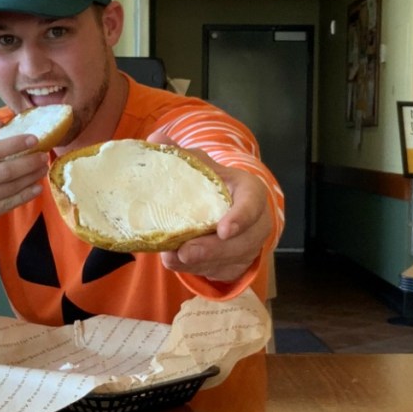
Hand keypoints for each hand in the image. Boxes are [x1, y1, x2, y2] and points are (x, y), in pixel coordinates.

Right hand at [0, 125, 49, 286]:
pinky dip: (24, 196)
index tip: (34, 139)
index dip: (15, 144)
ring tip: (43, 169)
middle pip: (5, 170)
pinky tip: (36, 189)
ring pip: (9, 187)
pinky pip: (8, 204)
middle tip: (44, 156)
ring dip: (30, 178)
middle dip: (28, 162)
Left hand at [147, 132, 273, 282]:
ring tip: (172, 258)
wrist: (227, 206)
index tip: (223, 230)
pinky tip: (178, 264)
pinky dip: (198, 270)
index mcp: (250, 191)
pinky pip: (220, 272)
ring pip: (229, 261)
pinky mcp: (237, 265)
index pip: (252, 204)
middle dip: (212, 250)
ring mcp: (249, 246)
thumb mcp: (200, 165)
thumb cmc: (213, 183)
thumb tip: (155, 139)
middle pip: (242, 242)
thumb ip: (180, 154)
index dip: (240, 218)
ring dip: (200, 263)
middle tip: (185, 252)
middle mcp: (257, 222)